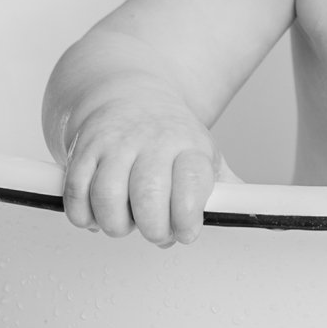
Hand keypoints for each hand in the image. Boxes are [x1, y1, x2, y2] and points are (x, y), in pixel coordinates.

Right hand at [61, 98, 227, 247]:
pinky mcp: (82, 151)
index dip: (188, 216)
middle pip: (148, 195)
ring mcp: (114, 144)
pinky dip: (84, 216)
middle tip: (157, 232)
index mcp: (188, 145)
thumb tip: (250, 216)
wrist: (129, 95)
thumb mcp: (204, 156)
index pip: (191, 182)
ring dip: (116, 225)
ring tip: (126, 222)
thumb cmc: (170, 138)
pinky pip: (76, 193)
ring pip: (106, 197)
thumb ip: (225, 191)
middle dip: (153, 228)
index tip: (187, 231)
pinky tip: (98, 215)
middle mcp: (151, 140)